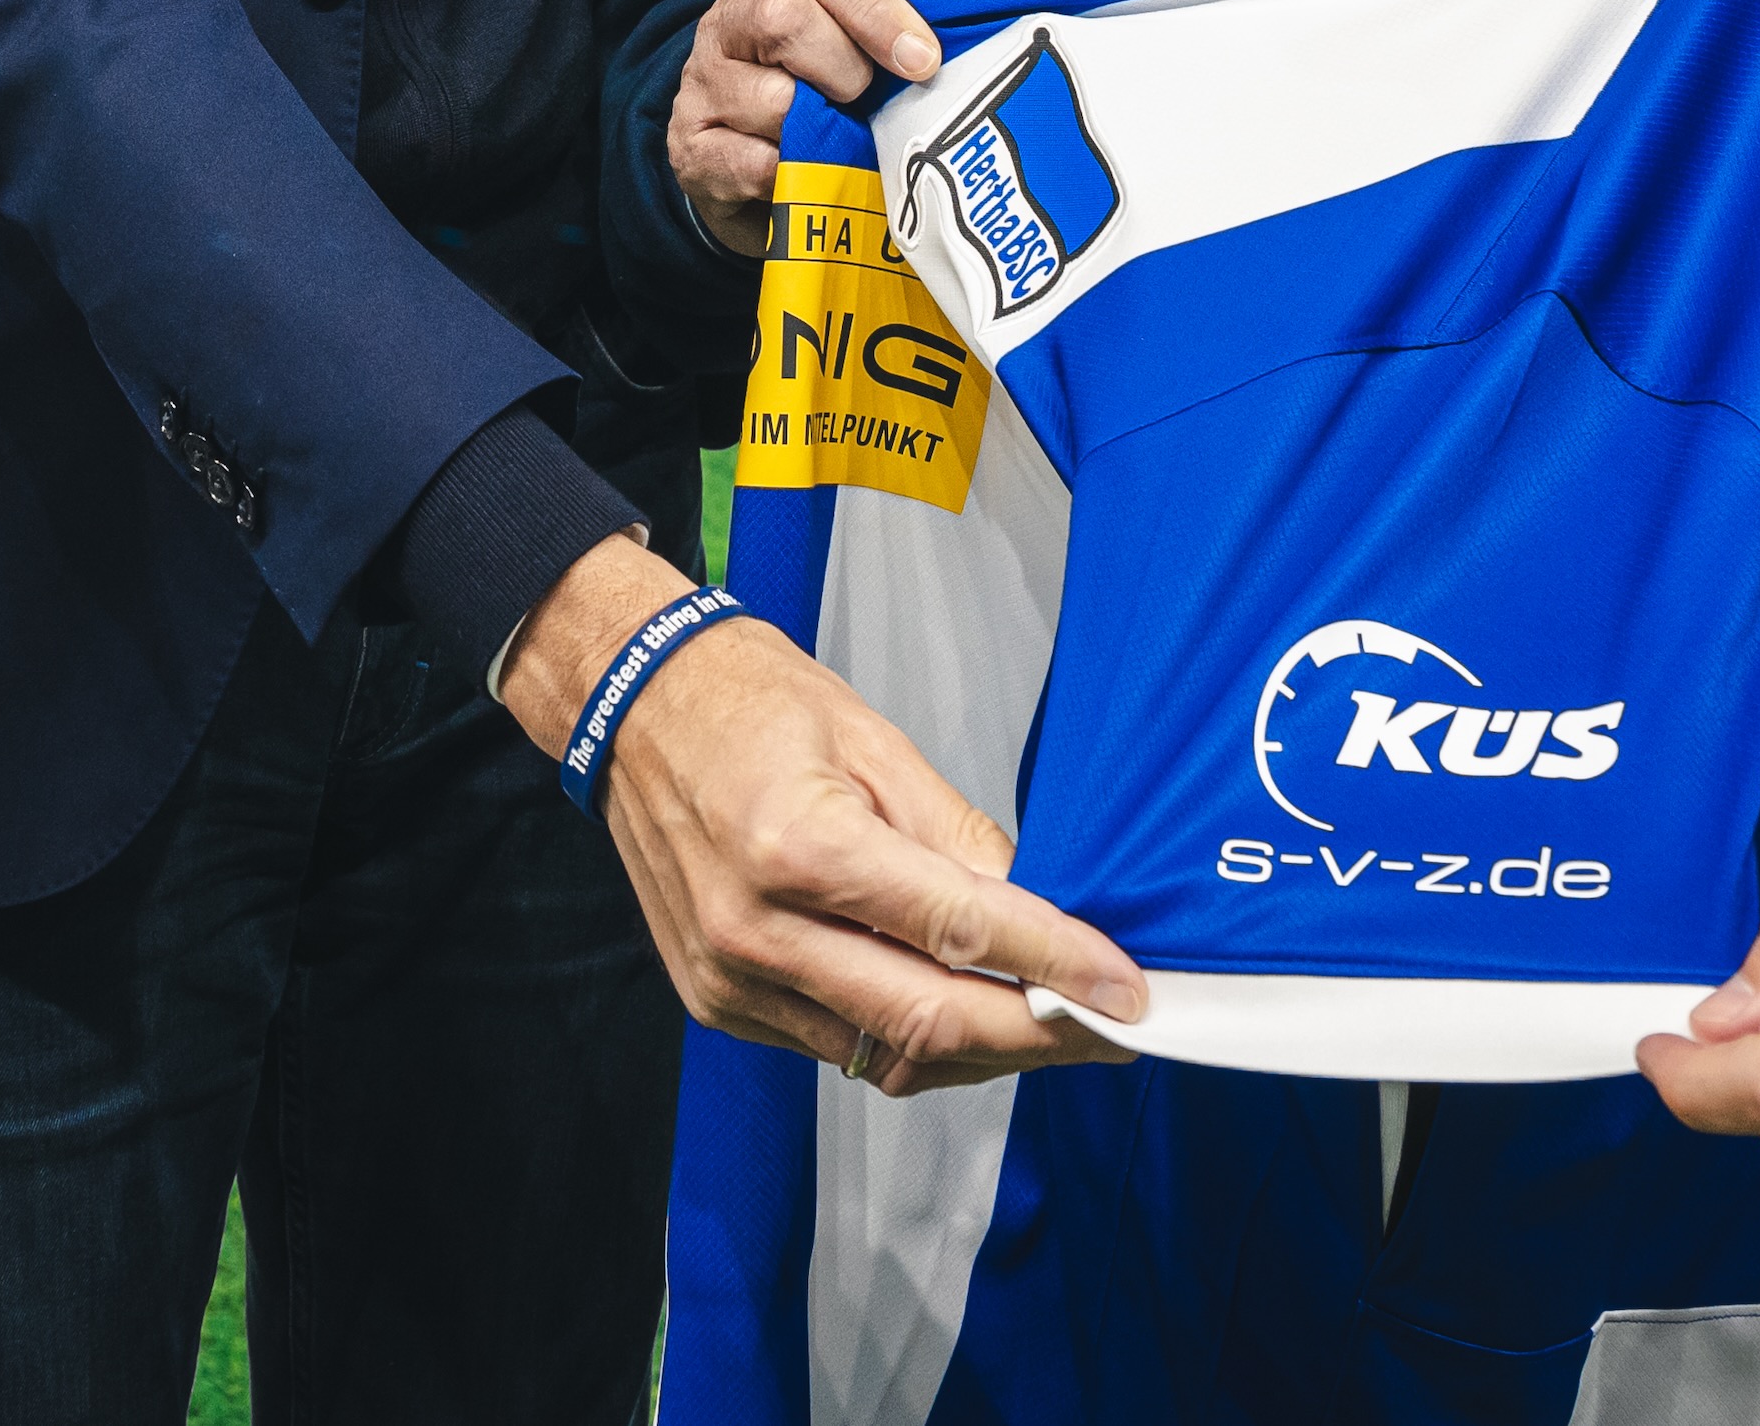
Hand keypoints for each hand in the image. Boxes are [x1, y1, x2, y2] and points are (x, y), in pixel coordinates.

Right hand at [505, 541, 1140, 1093]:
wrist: (634, 708)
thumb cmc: (751, 703)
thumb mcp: (874, 742)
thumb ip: (959, 838)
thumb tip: (1044, 913)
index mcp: (799, 847)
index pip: (958, 933)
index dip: (1054, 968)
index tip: (1125, 991)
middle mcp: (757, 931)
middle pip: (927, 1022)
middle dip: (1035, 1036)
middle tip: (1109, 1027)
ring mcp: (731, 980)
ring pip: (886, 1056)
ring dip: (979, 1049)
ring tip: (1047, 1020)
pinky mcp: (720, 1005)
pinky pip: (838, 1048)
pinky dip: (908, 1040)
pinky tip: (954, 1006)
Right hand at [667, 0, 936, 264]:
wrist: (741, 169)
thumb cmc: (812, 96)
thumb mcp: (843, 50)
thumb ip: (879, 41)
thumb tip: (929, 61)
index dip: (876, 13)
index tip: (922, 60)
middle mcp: (725, 23)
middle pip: (783, 18)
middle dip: (841, 68)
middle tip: (859, 100)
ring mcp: (701, 84)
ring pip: (773, 100)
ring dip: (817, 132)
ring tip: (826, 141)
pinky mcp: (689, 147)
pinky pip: (756, 163)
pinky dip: (792, 175)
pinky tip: (797, 173)